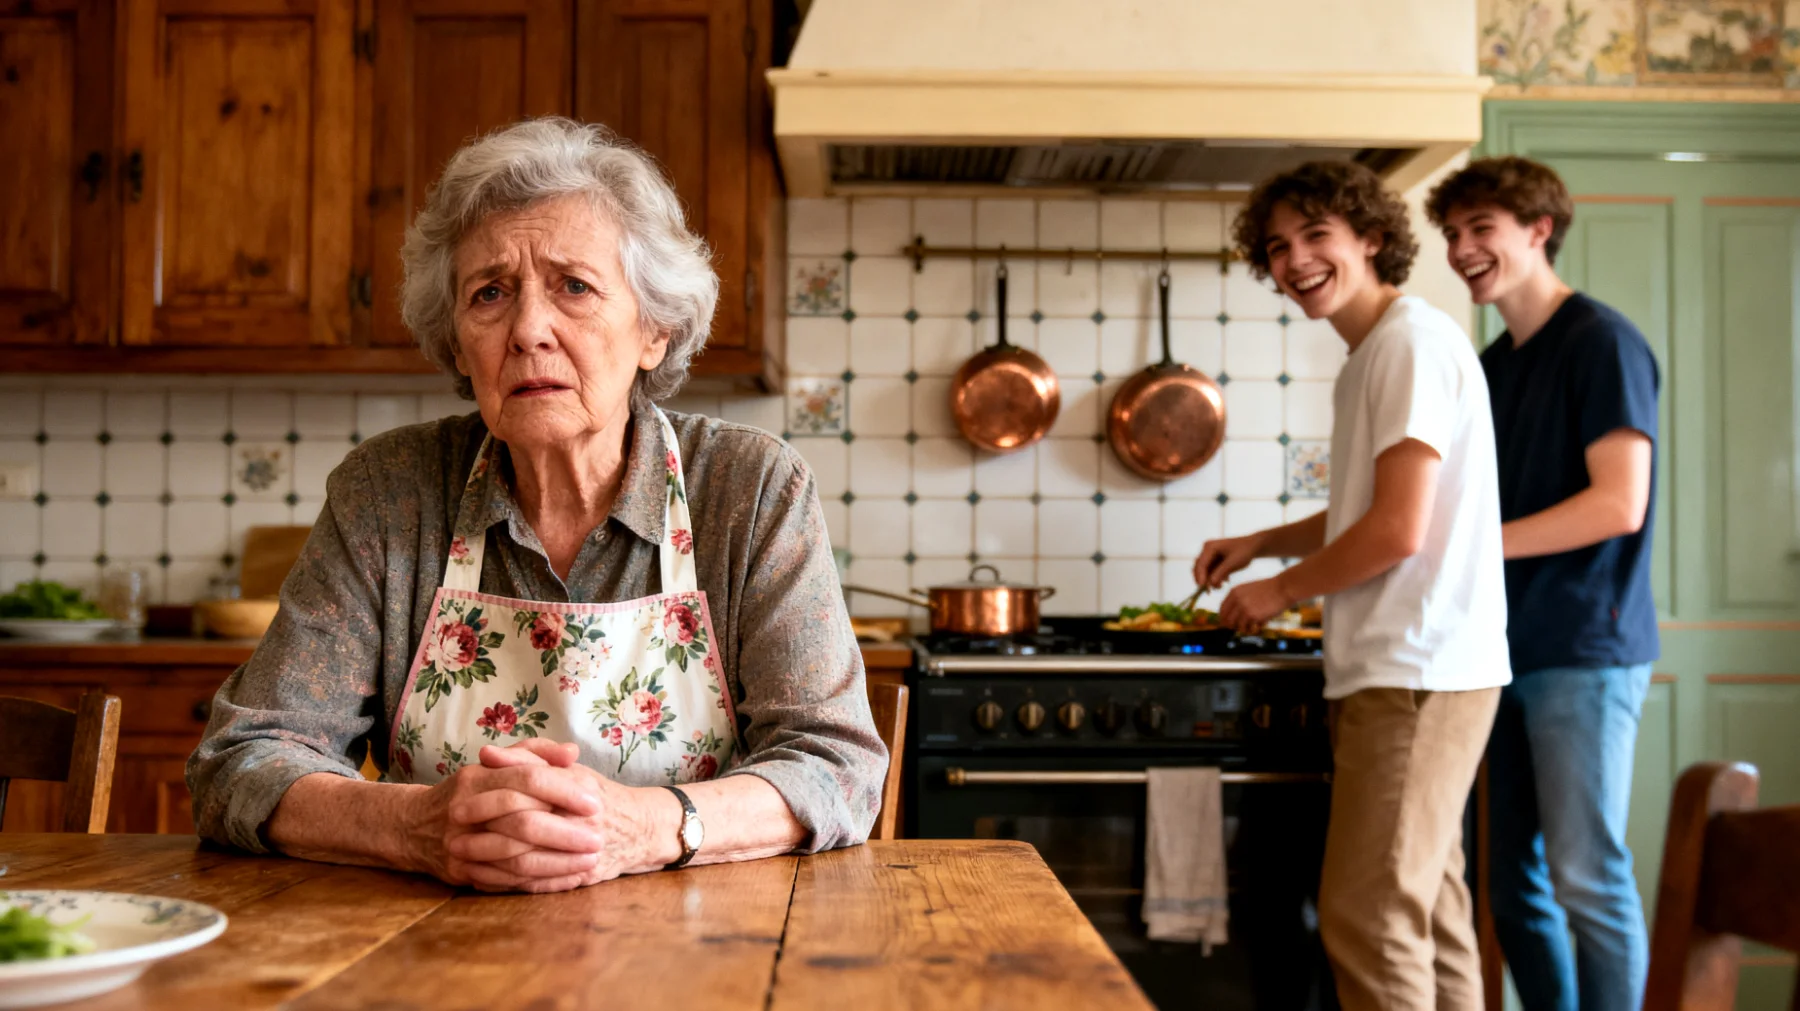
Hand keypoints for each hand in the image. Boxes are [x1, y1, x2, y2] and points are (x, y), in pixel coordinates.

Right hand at [396, 744, 604, 892]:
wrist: (414, 826)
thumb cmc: (469, 792)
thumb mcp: (496, 765)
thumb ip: (534, 754)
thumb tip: (572, 752)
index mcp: (479, 777)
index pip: (528, 780)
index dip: (564, 792)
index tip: (595, 803)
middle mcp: (466, 809)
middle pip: (523, 822)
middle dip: (565, 833)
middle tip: (599, 839)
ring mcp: (460, 843)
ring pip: (515, 858)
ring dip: (557, 863)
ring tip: (590, 862)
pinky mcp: (459, 872)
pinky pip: (506, 881)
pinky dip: (539, 883)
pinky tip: (567, 881)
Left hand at [443, 739, 680, 891]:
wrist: (640, 830)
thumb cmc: (596, 797)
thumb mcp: (568, 771)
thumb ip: (528, 758)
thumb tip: (487, 753)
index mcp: (576, 787)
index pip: (527, 788)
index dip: (489, 797)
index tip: (458, 804)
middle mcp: (582, 819)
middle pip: (524, 828)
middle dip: (484, 835)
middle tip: (452, 838)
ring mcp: (583, 851)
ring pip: (527, 861)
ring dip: (489, 863)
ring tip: (460, 860)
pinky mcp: (582, 877)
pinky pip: (537, 884)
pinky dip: (506, 884)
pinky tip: (482, 878)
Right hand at [1193, 533, 1262, 590]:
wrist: (1253, 547)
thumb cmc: (1244, 552)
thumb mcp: (1233, 563)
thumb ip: (1221, 573)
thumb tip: (1210, 584)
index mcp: (1209, 547)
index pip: (1200, 564)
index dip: (1200, 576)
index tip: (1202, 587)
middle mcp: (1207, 551)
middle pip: (1199, 568)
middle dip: (1203, 580)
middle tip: (1209, 592)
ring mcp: (1210, 556)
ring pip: (1204, 572)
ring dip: (1210, 580)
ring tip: (1221, 586)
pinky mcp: (1214, 561)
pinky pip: (1210, 572)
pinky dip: (1215, 578)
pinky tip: (1226, 580)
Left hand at [1218, 575, 1293, 634]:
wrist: (1284, 587)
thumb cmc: (1270, 589)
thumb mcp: (1250, 590)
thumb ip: (1240, 600)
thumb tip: (1233, 618)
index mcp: (1234, 592)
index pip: (1222, 609)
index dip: (1225, 619)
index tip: (1229, 624)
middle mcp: (1236, 600)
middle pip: (1226, 620)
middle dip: (1233, 626)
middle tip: (1242, 628)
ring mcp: (1243, 608)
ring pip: (1236, 626)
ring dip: (1244, 629)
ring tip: (1253, 626)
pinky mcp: (1252, 615)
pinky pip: (1247, 629)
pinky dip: (1253, 629)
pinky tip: (1260, 624)